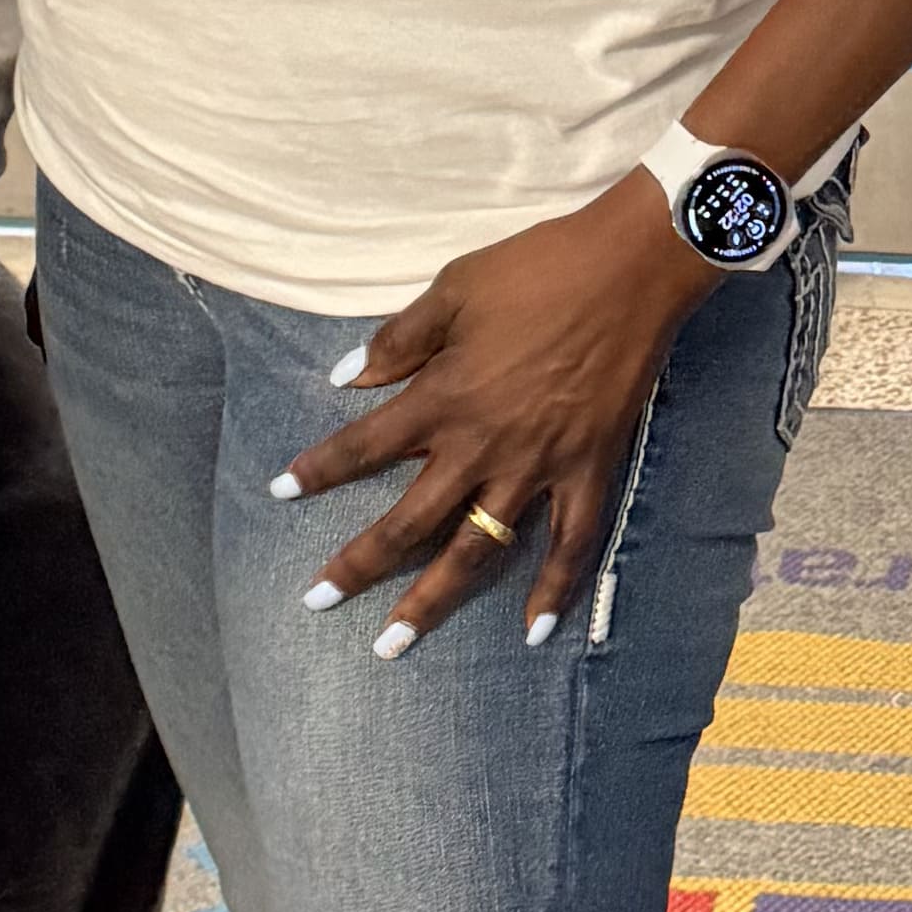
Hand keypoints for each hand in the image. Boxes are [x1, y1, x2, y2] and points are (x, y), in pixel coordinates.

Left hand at [276, 179, 716, 649]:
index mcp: (444, 397)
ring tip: (395, 643)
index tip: (279, 492)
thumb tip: (346, 377)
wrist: (631, 268)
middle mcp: (483, 446)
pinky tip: (533, 631)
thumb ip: (399, 339)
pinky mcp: (589, 471)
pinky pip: (571, 544)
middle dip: (358, 565)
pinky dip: (553, 590)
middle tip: (317, 600)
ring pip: (476, 551)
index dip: (318, 470)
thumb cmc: (539, 268)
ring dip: (432, 600)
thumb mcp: (455, 288)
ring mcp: (538, 467)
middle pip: (408, 521)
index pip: (364, 445)